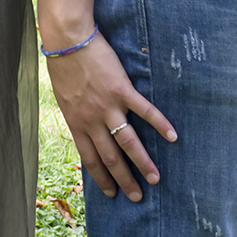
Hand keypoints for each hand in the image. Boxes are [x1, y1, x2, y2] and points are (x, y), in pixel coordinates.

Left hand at [45, 31, 176, 202]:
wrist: (68, 39)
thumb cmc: (63, 64)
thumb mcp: (64, 96)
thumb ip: (76, 113)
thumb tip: (85, 124)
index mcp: (76, 122)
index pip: (90, 159)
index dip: (102, 178)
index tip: (112, 193)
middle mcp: (92, 120)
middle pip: (110, 157)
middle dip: (124, 179)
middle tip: (138, 196)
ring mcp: (108, 106)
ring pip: (128, 142)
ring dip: (143, 162)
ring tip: (155, 178)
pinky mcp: (122, 90)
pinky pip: (145, 112)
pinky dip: (160, 124)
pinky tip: (173, 136)